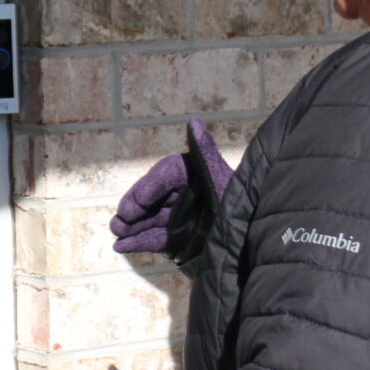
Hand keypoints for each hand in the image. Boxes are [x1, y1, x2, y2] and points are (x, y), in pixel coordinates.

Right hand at [110, 119, 231, 255]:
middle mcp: (188, 194)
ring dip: (132, 226)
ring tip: (116, 232)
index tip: (138, 200)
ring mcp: (183, 219)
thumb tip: (194, 122)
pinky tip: (122, 246)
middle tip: (120, 219)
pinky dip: (139, 242)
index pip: (167, 173)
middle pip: (155, 198)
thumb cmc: (242, 207)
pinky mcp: (180, 241)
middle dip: (135, 208)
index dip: (150, 186)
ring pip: (152, 219)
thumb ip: (206, 153)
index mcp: (198, 174)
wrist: (253, 247)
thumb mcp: (223, 180)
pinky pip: (156, 239)